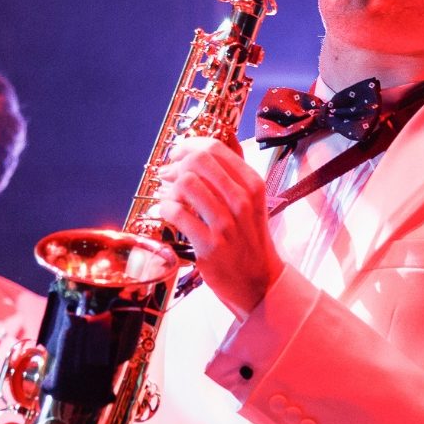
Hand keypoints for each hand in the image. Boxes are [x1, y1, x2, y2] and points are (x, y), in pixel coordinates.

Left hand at [155, 136, 284, 317]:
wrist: (258, 280)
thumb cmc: (249, 237)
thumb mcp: (251, 201)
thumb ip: (231, 174)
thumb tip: (204, 144)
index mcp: (253, 184)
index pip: (215, 148)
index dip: (188, 146)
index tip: (178, 155)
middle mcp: (242, 200)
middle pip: (198, 160)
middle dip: (176, 163)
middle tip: (168, 174)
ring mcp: (226, 223)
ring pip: (186, 184)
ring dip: (169, 187)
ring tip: (169, 196)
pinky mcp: (209, 244)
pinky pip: (176, 213)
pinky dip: (164, 208)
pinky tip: (167, 213)